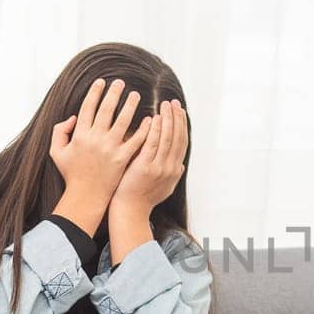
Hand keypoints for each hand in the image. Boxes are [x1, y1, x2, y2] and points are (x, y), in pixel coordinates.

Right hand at [48, 79, 143, 233]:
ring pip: (123, 121)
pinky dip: (144, 129)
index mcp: (79, 135)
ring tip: (136, 95)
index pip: (88, 107)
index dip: (95, 92)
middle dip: (114, 93)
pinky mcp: (122, 158)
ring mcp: (110, 148)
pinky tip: (150, 119)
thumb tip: (73, 117)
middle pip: (106, 109)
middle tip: (121, 82)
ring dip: (130, 106)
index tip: (101, 82)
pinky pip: (136, 140)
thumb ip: (59, 132)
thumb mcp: (56, 152)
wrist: (85, 196)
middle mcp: (95, 139)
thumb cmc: (72, 174)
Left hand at [112, 99, 187, 215]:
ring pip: (167, 138)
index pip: (182, 142)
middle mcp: (171, 168)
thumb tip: (180, 165)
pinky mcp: (146, 167)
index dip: (182, 125)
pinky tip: (154, 118)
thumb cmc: (142, 198)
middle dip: (177, 118)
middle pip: (177, 137)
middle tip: (174, 102)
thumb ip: (172, 174)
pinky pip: (152, 144)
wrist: (130, 211)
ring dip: (167, 119)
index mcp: (175, 170)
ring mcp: (159, 167)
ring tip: (165, 105)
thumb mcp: (164, 188)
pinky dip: (155, 130)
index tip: (180, 111)